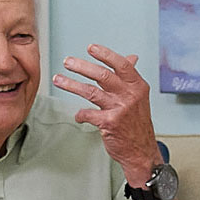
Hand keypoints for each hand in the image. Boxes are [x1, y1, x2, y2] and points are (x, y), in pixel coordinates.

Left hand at [50, 44, 159, 182]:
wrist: (141, 151)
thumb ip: (131, 77)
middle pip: (102, 75)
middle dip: (81, 67)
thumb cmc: (137, 123)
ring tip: (58, 79)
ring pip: (90, 92)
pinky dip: (80, 114)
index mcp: (137, 86)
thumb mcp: (139, 97)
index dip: (105, 54)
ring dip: (71, 85)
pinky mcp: (109, 124)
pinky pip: (87, 114)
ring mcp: (119, 110)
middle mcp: (129, 96)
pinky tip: (77, 115)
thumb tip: (131, 58)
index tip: (90, 48)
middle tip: (68, 61)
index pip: (121, 65)